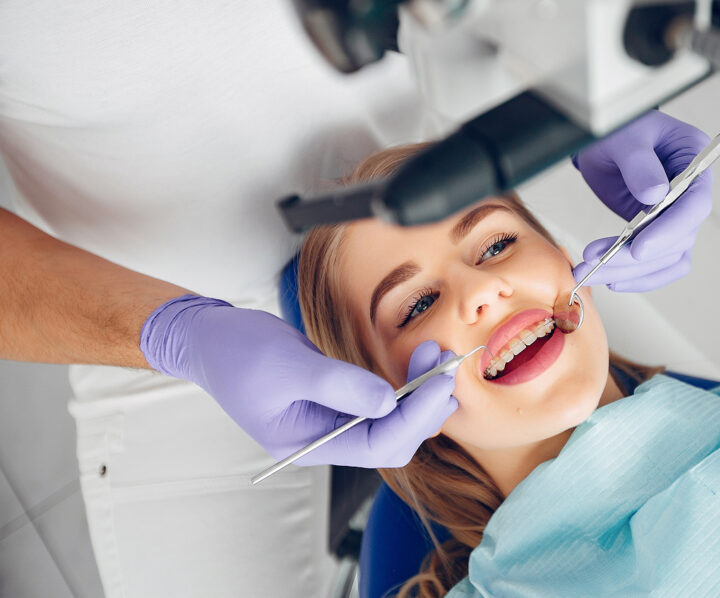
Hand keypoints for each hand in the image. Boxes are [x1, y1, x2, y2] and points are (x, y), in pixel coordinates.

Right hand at [140, 295, 457, 466]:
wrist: (209, 337)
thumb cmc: (236, 351)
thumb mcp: (288, 364)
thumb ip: (339, 385)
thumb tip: (388, 402)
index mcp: (306, 444)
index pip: (376, 446)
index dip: (414, 418)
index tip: (439, 384)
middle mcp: (324, 440)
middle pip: (391, 440)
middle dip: (423, 406)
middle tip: (445, 365)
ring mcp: (331, 421)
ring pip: (391, 422)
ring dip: (419, 393)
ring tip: (435, 357)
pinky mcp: (337, 400)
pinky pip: (382, 403)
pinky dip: (405, 385)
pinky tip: (419, 363)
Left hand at [572, 111, 711, 290]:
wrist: (604, 144)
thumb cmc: (618, 130)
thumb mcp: (624, 138)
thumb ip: (639, 163)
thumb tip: (655, 195)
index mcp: (695, 159)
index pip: (695, 204)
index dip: (670, 230)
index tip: (638, 248)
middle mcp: (694, 191)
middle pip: (679, 238)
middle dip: (635, 257)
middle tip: (596, 263)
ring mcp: (678, 215)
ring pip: (666, 257)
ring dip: (629, 271)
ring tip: (589, 272)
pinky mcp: (661, 232)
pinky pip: (659, 264)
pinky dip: (637, 276)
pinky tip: (610, 278)